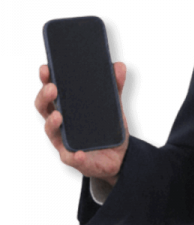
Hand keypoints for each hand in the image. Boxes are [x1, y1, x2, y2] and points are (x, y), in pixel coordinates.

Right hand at [34, 61, 129, 184]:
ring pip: (51, 131)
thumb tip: (118, 65)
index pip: (50, 91)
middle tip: (53, 88)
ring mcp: (63, 141)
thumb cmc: (107, 128)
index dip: (46, 79)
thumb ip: (115, 87)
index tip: (46, 67)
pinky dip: (74, 156)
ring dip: (52, 123)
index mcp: (65, 107)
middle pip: (44, 108)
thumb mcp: (113, 107)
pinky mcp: (74, 159)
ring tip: (60, 116)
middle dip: (44, 97)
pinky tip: (79, 153)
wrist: (118, 156)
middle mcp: (59, 123)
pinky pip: (71, 158)